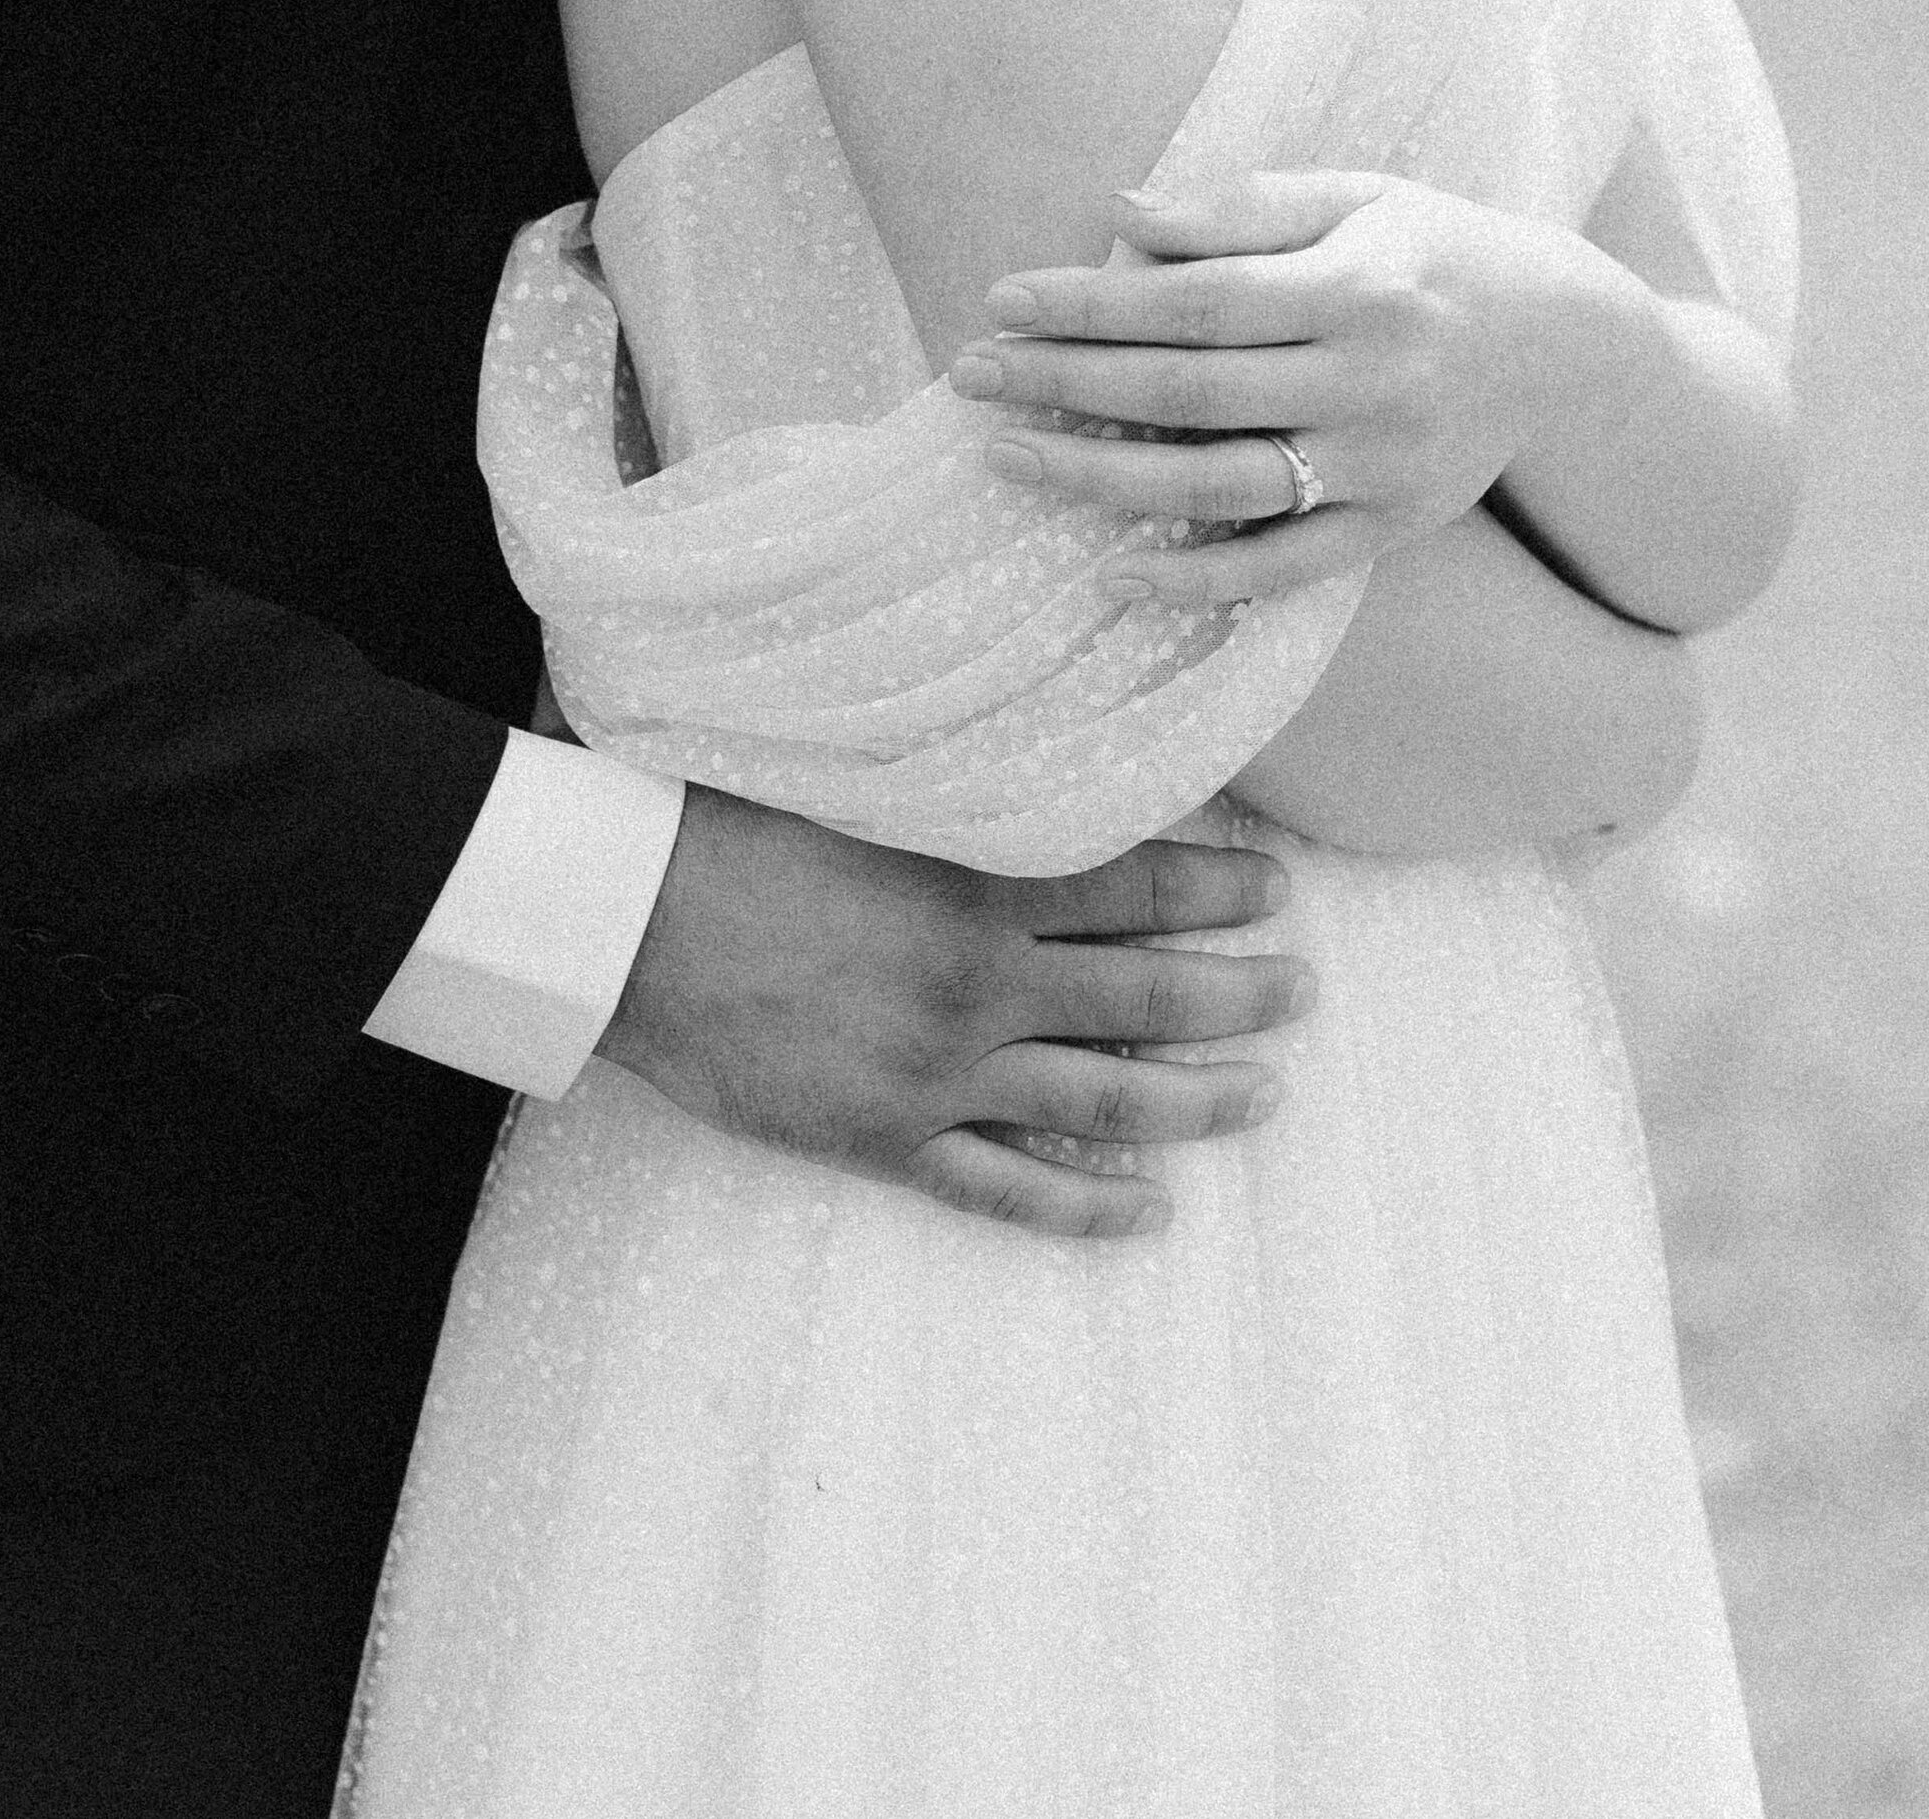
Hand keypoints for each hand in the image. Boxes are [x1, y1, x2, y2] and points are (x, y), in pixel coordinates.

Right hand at [598, 786, 1308, 1240]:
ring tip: (1266, 1094)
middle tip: (1301, 990)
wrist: (627, 919)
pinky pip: (1007, 1189)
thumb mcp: (848, 769)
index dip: (1213, 888)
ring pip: (1102, 1100)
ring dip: (1196, 1101)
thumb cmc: (723, 817)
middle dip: (1237, 994)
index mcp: (973, 881)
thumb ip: (939, 765)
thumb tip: (1001, 714)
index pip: (1131, 884)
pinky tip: (1149, 1214)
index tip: (1275, 887)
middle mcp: (978, 984)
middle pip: (1144, 998)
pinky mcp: (886, 1138)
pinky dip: (1085, 1208)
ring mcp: (939, 1073)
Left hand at [950, 169, 1640, 604]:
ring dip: (1105, 479)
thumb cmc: (1430, 249)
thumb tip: (1119, 212)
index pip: (1194, 301)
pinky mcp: (1393, 527)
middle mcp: (1370, 380)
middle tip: (970, 376)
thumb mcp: (1354, 196)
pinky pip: (1285, 567)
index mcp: (1355, 285)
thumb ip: (1238, 209)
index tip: (1001, 300)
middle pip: (1191, 393)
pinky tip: (1114, 571)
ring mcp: (1382, 465)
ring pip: (1223, 484)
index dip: (1091, 304)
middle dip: (1069, 385)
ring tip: (1010, 461)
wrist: (1562, 341)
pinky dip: (1198, 577)